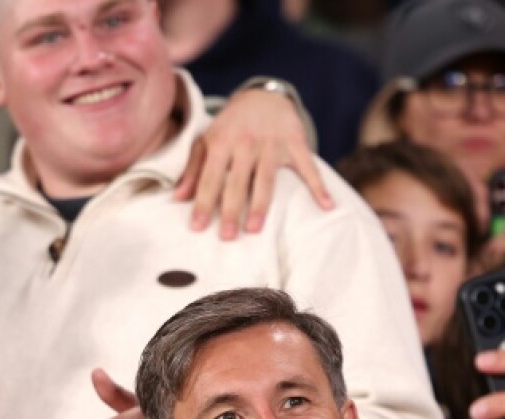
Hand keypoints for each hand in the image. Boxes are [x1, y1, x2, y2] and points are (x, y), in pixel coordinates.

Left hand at [176, 88, 332, 239]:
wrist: (263, 96)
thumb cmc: (231, 126)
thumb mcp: (208, 141)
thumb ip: (193, 169)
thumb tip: (177, 198)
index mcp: (221, 141)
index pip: (210, 177)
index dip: (203, 202)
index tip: (197, 227)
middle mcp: (246, 142)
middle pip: (237, 181)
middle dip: (231, 209)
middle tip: (227, 237)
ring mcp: (272, 143)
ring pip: (266, 178)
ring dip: (261, 204)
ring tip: (255, 229)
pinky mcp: (295, 142)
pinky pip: (308, 167)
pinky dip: (319, 186)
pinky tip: (326, 206)